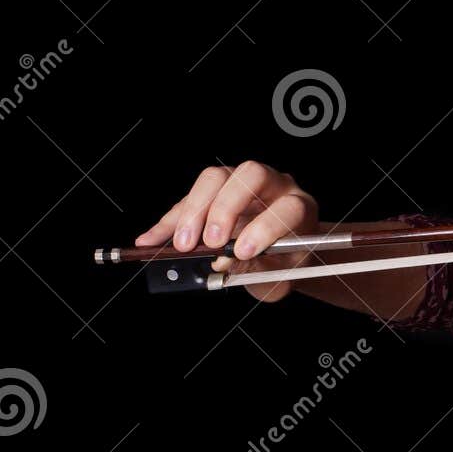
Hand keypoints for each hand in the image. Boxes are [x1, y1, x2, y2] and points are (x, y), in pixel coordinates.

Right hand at [135, 162, 319, 301]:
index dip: (265, 228)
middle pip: (251, 176)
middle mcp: (274, 186)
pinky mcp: (215, 190)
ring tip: (183, 244)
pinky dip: (169, 220)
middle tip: (209, 242)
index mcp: (300, 208)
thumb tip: (224, 264)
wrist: (280, 256)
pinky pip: (188, 197)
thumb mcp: (279, 276)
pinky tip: (152, 240)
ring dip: (195, 209)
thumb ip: (259, 271)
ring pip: (216, 177)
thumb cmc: (283, 264)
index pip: (288, 207)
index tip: (242, 251)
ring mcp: (243, 182)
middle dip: (226, 208)